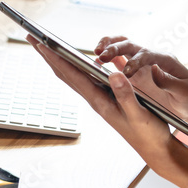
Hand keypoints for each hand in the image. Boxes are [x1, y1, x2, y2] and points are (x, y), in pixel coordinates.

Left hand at [27, 35, 176, 165]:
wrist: (155, 149)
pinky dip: (76, 67)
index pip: (71, 74)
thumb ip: (126, 95)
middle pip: (65, 73)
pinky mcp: (107, 99)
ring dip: (58, 60)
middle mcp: (95, 99)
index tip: (40, 42)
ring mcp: (100, 99)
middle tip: (32, 38)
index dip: (54, 57)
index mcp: (99, 101)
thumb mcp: (139, 114)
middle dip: (48, 55)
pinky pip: (86, 79)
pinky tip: (76, 61)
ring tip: (47, 46)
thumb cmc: (147, 133)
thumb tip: (113, 74)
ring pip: (73, 76)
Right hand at [95, 36, 187, 129]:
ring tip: (96, 52)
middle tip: (101, 55)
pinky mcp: (134, 72)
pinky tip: (94, 64)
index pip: (147, 54)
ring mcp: (141, 64)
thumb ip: (170, 82)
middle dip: (115, 47)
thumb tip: (154, 71)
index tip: (126, 73)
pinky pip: (118, 60)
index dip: (135, 61)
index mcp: (165, 60)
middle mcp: (151, 58)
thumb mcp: (185, 93)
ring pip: (122, 46)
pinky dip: (107, 59)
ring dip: (108, 46)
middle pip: (131, 45)